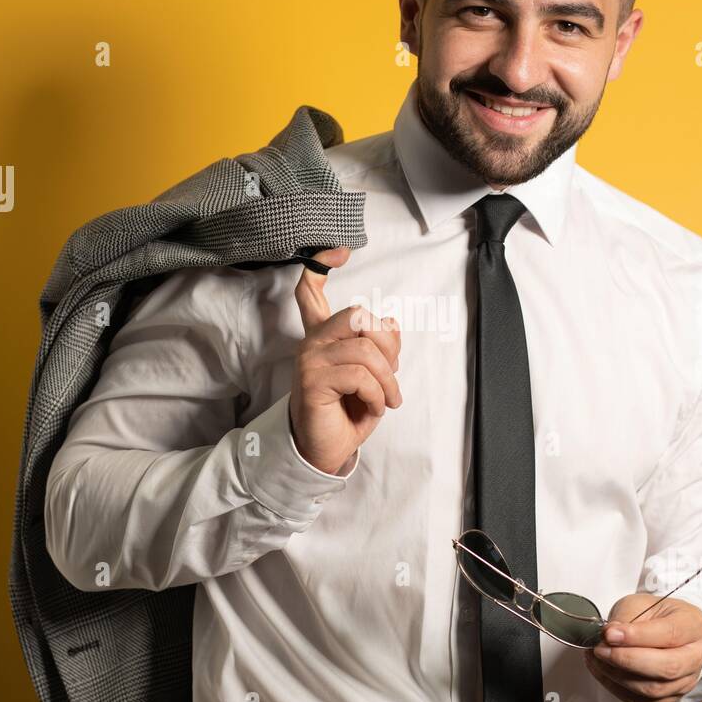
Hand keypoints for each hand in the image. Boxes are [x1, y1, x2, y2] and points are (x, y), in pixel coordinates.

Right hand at [289, 246, 402, 474]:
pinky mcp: (311, 381)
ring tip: (388, 400)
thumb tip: (393, 322)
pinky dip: (377, 394)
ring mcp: (309, 359)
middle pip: (359, 316)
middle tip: (392, 376)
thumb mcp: (375, 377)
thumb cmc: (348, 411)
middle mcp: (312, 341)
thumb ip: (380, 348)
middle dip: (388, 345)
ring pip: (364, 350)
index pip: (311, 290)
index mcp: (324, 335)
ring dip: (387, 379)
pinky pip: (359, 376)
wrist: (327, 449)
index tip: (340, 251)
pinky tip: (374, 407)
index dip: (322, 265)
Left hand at [584, 593, 701, 701]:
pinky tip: (603, 671)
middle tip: (601, 649)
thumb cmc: (655, 614)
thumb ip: (626, 618)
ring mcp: (686, 681)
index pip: (670, 634)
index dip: (637, 636)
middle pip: (667, 668)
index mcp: (693, 625)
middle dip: (626, 660)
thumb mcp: (640, 603)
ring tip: (598, 658)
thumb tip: (609, 636)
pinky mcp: (670, 698)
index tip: (610, 634)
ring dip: (618, 675)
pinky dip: (617, 689)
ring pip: (653, 689)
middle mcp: (695, 656)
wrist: (664, 629)